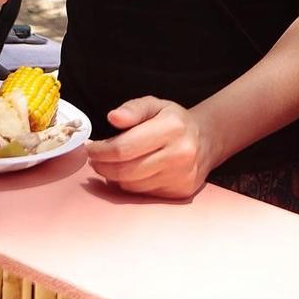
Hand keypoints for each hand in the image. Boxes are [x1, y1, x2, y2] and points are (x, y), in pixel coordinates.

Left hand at [85, 97, 218, 199]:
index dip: (101, 151)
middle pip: (126, 170)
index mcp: (172, 127)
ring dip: (115, 177)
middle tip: (95, 160)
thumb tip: (113, 117)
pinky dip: (132, 184)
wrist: (207, 140)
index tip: (91, 148)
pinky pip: (144, 193)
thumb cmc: (174, 121)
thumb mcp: (155, 105)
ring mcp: (182, 176)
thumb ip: (133, 109)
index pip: (124, 147)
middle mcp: (180, 154)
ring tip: (112, 165)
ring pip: (133, 185)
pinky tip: (132, 173)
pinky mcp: (181, 192)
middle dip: (103, 166)